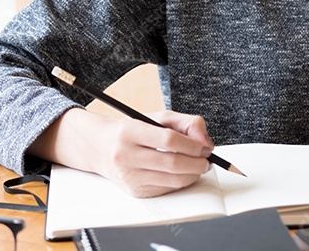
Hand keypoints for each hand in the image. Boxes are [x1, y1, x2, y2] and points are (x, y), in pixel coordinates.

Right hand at [42, 108, 214, 197]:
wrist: (101, 148)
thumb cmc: (131, 131)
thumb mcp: (157, 117)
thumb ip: (186, 123)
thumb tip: (205, 142)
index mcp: (130, 132)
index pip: (169, 140)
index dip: (193, 145)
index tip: (205, 146)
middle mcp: (126, 156)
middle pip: (173, 163)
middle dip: (198, 163)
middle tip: (207, 159)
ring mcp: (129, 177)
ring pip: (173, 180)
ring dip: (193, 174)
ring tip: (198, 165)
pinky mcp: (135, 191)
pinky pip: (167, 189)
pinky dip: (181, 182)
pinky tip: (182, 172)